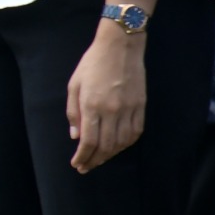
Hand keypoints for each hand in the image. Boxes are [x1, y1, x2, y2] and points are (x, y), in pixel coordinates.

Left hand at [68, 0, 153, 171]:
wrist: (120, 47)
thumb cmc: (92, 64)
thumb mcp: (74, 85)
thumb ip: (73, 112)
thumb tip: (75, 136)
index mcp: (91, 106)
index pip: (88, 141)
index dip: (82, 156)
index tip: (77, 164)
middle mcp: (111, 111)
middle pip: (105, 146)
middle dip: (95, 160)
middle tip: (86, 167)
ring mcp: (128, 109)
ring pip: (121, 142)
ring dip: (110, 155)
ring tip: (100, 159)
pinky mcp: (141, 106)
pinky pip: (135, 132)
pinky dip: (126, 144)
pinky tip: (118, 147)